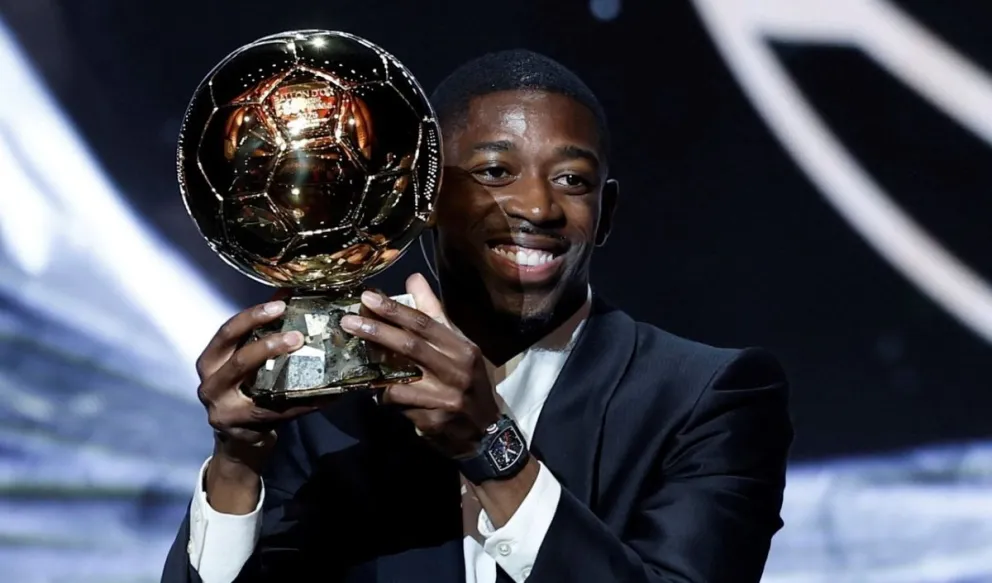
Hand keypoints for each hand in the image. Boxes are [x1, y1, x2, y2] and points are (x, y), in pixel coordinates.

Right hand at [195, 297, 317, 474]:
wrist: (239, 441)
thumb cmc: (244, 391)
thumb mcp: (244, 362)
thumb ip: (258, 333)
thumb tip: (286, 296)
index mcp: (210, 362)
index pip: (227, 333)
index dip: (252, 317)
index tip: (280, 305)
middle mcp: (211, 385)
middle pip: (239, 360)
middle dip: (269, 345)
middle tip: (298, 336)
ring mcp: (226, 410)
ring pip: (258, 388)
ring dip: (286, 370)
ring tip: (310, 359)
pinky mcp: (246, 429)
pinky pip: (282, 412)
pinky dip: (306, 401)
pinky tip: (328, 393)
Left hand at [340, 273, 501, 457]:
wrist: (487, 428)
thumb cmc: (470, 379)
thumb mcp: (459, 344)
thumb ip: (434, 313)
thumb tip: (414, 279)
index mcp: (463, 348)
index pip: (425, 323)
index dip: (395, 309)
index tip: (368, 297)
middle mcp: (457, 371)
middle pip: (410, 347)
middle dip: (376, 332)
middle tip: (348, 322)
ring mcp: (446, 399)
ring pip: (400, 381)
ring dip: (375, 371)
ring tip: (354, 359)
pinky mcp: (434, 422)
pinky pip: (399, 406)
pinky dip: (385, 398)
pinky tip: (375, 393)